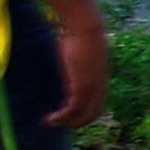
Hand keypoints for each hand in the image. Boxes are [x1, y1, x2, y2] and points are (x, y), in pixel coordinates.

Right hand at [47, 13, 108, 129]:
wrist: (86, 26)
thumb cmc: (80, 32)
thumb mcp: (80, 51)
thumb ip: (77, 61)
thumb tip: (66, 58)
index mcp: (100, 78)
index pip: (97, 104)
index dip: (84, 112)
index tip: (66, 113)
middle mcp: (99, 85)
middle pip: (93, 113)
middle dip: (76, 122)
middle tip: (58, 123)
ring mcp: (93, 87)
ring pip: (84, 115)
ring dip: (67, 123)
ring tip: (50, 122)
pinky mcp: (82, 85)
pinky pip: (73, 109)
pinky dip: (62, 118)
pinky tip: (49, 118)